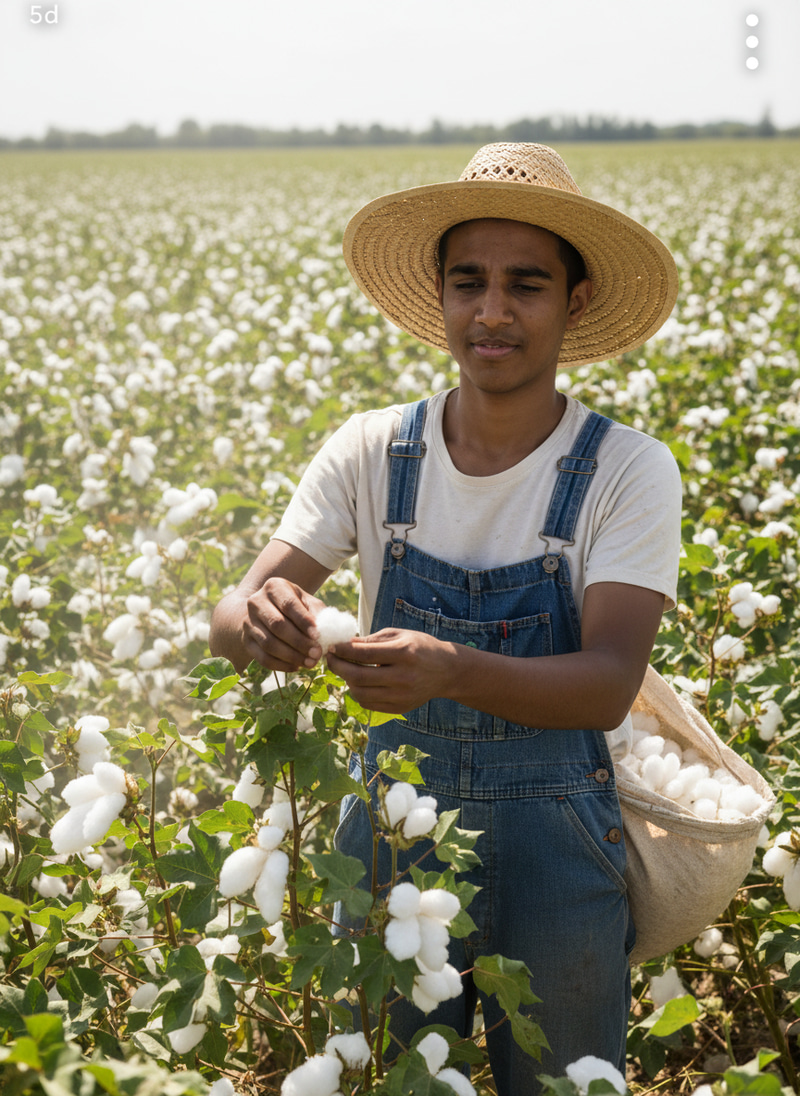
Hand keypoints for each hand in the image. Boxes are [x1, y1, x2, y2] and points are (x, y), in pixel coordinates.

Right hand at [242, 577, 325, 671]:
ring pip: (269, 643)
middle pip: (277, 625)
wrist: (268, 613)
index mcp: (274, 587)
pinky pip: (262, 657)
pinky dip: (281, 665)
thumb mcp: (308, 604)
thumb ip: (318, 614)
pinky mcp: (246, 641)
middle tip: (317, 653)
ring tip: (310, 662)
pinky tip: (296, 666)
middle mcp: (257, 602)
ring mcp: (248, 622)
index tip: (317, 635)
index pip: (289, 605)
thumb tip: (324, 633)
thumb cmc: (296, 608)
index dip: (303, 621)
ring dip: (291, 656)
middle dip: (299, 642)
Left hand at [326, 628, 454, 712]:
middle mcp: (402, 677)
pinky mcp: (400, 708)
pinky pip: (369, 704)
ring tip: (345, 670)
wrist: (447, 671)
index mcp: (403, 653)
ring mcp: (401, 695)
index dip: (342, 650)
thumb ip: (372, 640)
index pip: (363, 654)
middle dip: (338, 667)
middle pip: (358, 676)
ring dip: (347, 681)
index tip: (332, 646)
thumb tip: (344, 644)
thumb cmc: (420, 647)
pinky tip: (358, 682)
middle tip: (330, 658)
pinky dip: (358, 692)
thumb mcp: (399, 635)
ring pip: (360, 693)